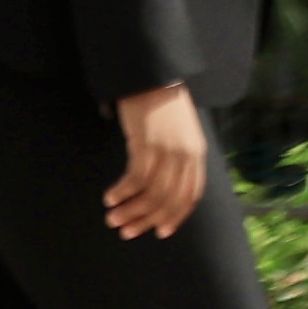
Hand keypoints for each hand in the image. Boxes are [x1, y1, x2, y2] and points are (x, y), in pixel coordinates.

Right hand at [104, 82, 209, 240]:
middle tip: (127, 231)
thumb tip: (164, 188)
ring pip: (151, 193)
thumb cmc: (161, 105)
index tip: (159, 231)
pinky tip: (110, 197)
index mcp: (197, 155)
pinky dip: (122, 191)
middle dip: (147, 219)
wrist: (151, 76)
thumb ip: (178, 159)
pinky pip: (135, 178)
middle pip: (169, 200)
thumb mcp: (179, 134)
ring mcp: (167, 151)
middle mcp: (186, 156)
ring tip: (113, 218)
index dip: (175, 217)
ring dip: (130, 210)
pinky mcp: (146, 144)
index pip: (190, 196)